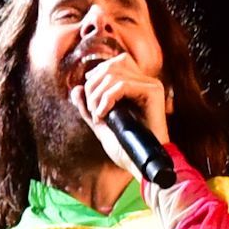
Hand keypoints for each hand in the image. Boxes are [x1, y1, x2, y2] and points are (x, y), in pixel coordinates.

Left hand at [68, 52, 169, 176]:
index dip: (96, 75)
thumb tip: (75, 88)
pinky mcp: (153, 91)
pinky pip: (122, 85)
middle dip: (93, 87)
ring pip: (114, 74)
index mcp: (137, 85)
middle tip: (92, 112)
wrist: (141, 164)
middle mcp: (146, 82)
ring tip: (97, 116)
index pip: (114, 63)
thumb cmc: (125, 148)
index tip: (90, 100)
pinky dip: (107, 99)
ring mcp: (151, 85)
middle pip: (112, 67)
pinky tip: (103, 115)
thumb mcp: (101, 124)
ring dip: (98, 96)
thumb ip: (88, 107)